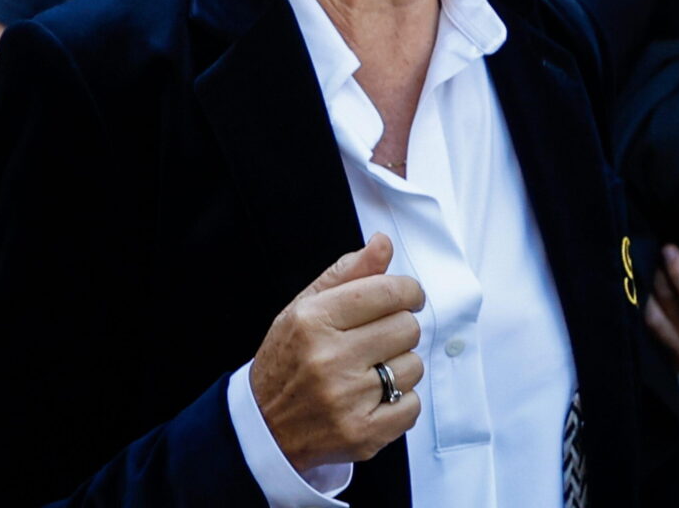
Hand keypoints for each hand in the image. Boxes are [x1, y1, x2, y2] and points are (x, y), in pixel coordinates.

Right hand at [249, 233, 426, 474]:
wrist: (265, 426)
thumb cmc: (288, 359)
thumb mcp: (304, 307)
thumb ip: (346, 274)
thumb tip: (383, 243)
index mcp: (313, 319)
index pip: (388, 292)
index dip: (408, 291)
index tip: (407, 297)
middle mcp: (329, 358)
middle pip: (407, 328)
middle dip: (399, 329)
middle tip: (379, 338)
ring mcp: (346, 399)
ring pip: (413, 366)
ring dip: (399, 366)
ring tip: (371, 370)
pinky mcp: (362, 434)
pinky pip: (411, 405)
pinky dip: (401, 401)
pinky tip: (374, 398)